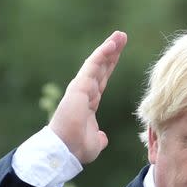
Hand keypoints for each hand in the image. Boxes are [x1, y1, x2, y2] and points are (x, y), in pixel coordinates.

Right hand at [49, 31, 127, 164]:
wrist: (65, 150)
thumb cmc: (76, 148)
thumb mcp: (95, 143)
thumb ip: (99, 138)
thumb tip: (102, 138)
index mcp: (88, 103)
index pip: (102, 79)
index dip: (110, 65)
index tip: (118, 52)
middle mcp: (84, 92)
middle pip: (101, 67)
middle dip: (111, 52)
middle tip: (121, 36)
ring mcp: (81, 88)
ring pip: (96, 63)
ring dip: (108, 48)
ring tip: (120, 35)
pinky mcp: (79, 87)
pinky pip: (92, 67)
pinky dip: (102, 55)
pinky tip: (111, 45)